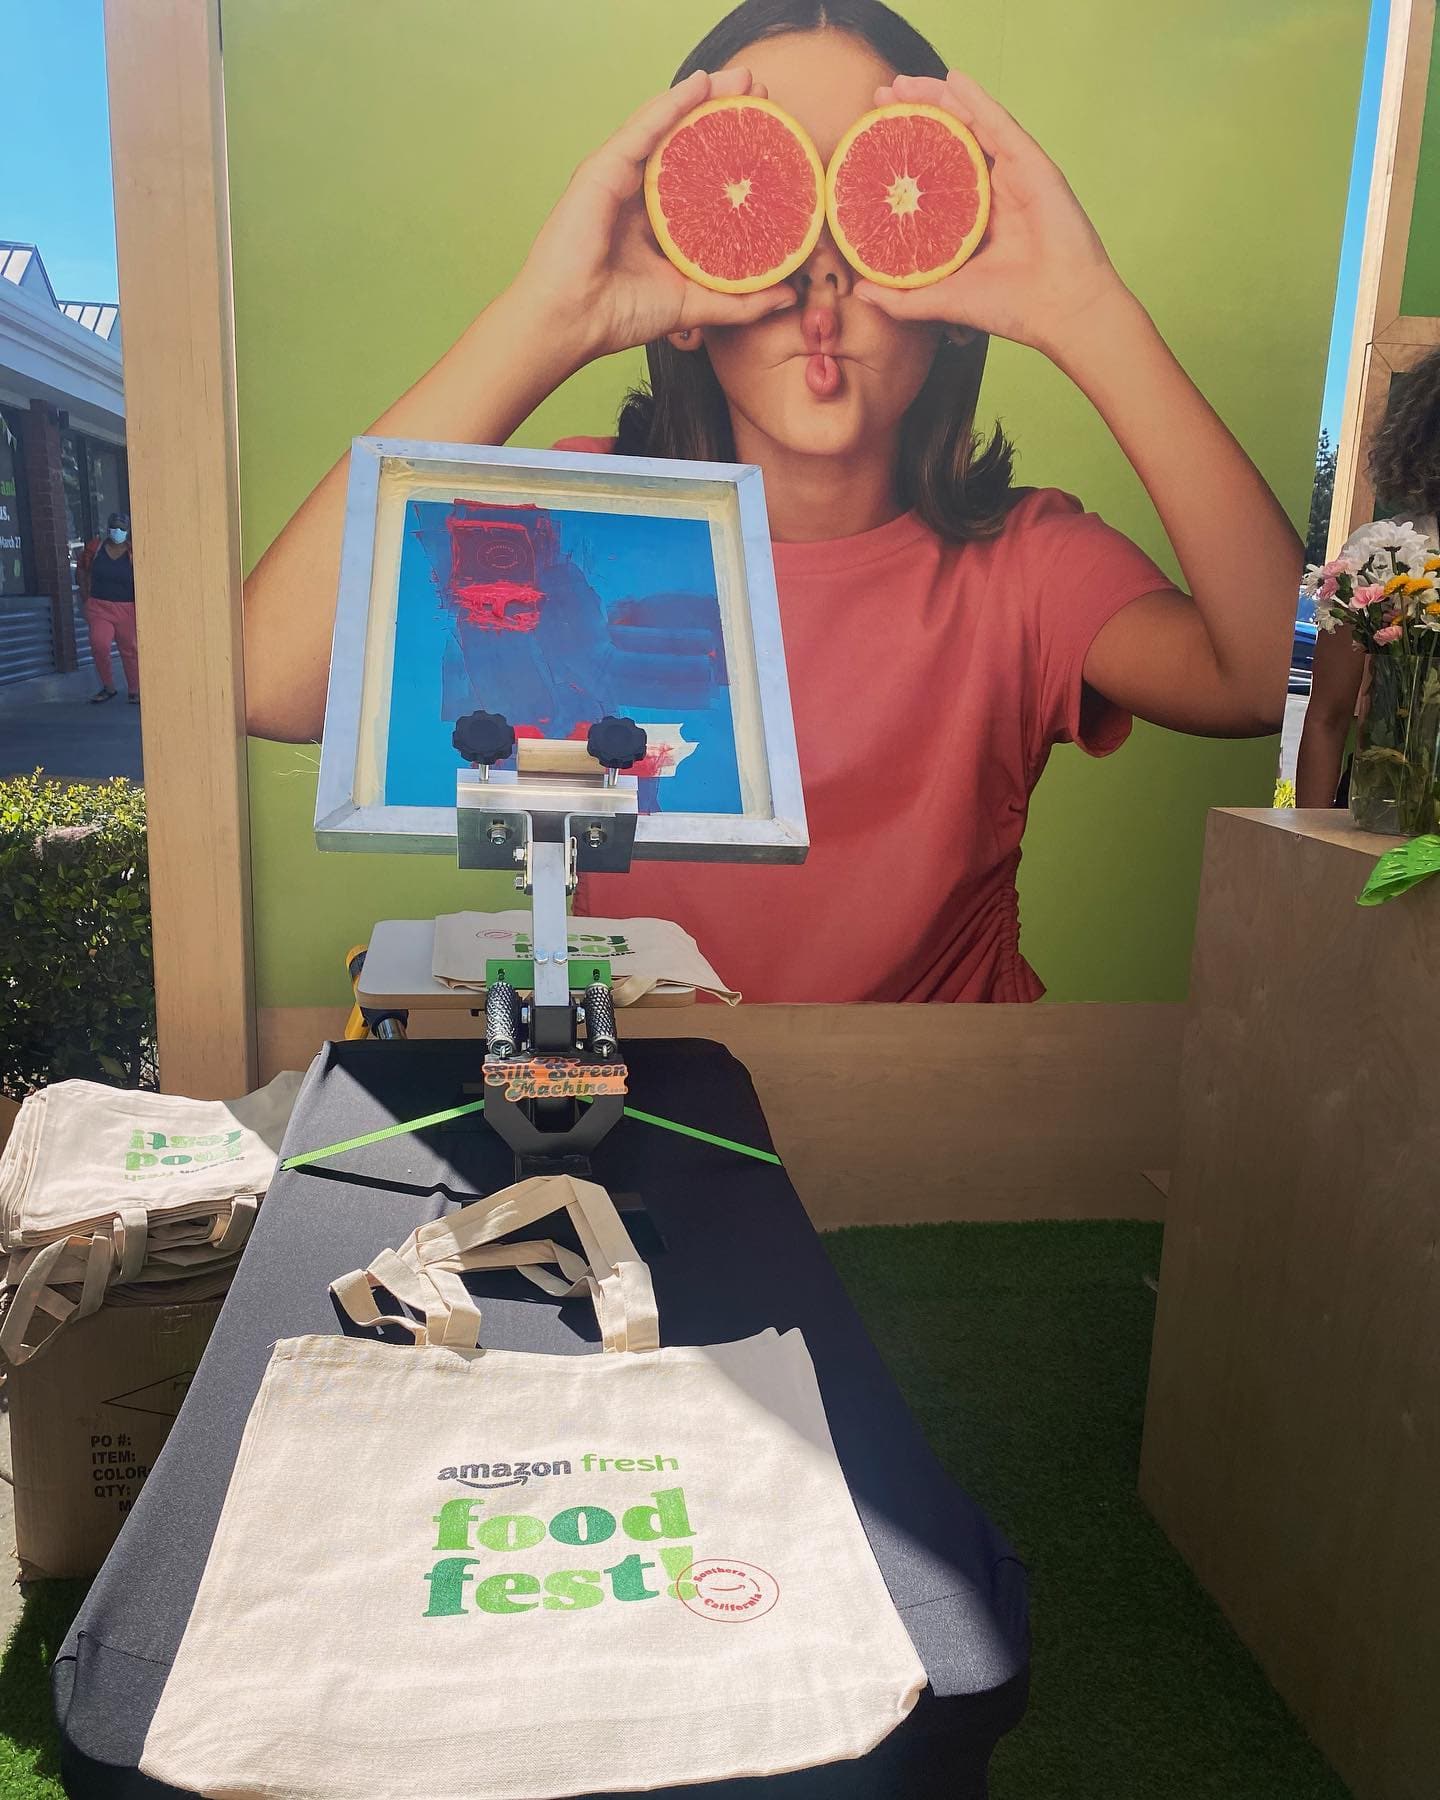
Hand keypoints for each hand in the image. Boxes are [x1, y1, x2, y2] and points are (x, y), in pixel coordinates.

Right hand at [514, 67, 796, 363]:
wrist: (573, 322)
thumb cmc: (620, 315)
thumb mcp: (694, 305)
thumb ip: (740, 300)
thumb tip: (790, 295)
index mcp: (656, 217)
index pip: (700, 172)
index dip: (733, 150)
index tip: (772, 136)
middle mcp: (637, 190)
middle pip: (685, 140)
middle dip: (725, 112)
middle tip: (764, 95)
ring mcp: (618, 176)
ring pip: (667, 124)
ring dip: (705, 97)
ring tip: (742, 79)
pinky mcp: (602, 170)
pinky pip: (643, 129)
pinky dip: (672, 105)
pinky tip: (701, 85)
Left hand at [854, 71, 1126, 359]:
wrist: (1058, 308)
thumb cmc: (1009, 307)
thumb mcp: (942, 300)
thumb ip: (901, 297)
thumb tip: (858, 291)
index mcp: (970, 217)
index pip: (931, 172)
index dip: (902, 151)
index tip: (870, 137)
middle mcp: (990, 190)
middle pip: (947, 139)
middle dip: (913, 115)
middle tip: (879, 99)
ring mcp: (1012, 174)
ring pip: (970, 124)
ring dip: (937, 99)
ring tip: (902, 84)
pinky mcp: (1032, 164)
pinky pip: (1000, 123)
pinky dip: (977, 100)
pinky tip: (954, 80)